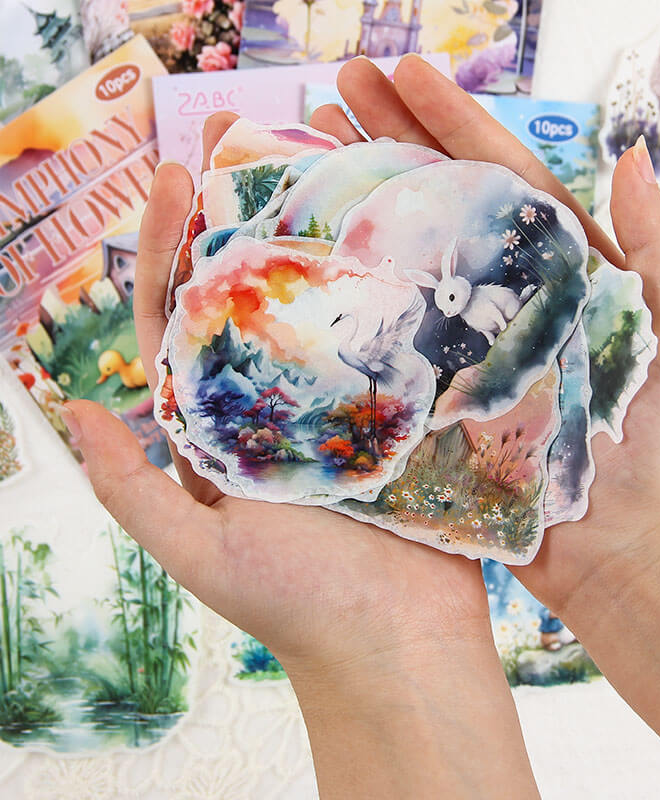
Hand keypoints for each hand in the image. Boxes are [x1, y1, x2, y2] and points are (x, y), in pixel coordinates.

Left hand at [63, 112, 537, 797]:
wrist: (398, 644)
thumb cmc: (299, 607)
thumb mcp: (198, 553)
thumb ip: (136, 488)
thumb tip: (72, 409)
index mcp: (219, 428)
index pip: (181, 322)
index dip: (170, 249)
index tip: (173, 174)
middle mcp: (276, 403)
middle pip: (252, 294)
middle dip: (243, 217)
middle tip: (249, 136)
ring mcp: (341, 400)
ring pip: (322, 305)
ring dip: (316, 238)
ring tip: (323, 163)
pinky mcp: (400, 411)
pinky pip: (387, 338)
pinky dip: (384, 288)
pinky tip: (391, 236)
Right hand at [311, 55, 659, 614]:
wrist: (627, 552)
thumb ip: (656, 252)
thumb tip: (632, 152)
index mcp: (558, 272)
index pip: (498, 180)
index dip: (450, 123)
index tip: (401, 75)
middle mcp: (502, 301)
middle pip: (436, 210)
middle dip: (388, 147)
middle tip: (330, 98)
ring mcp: (463, 350)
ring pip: (401, 270)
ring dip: (355, 215)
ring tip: (302, 163)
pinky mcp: (438, 403)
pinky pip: (387, 349)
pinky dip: (349, 311)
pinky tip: (307, 277)